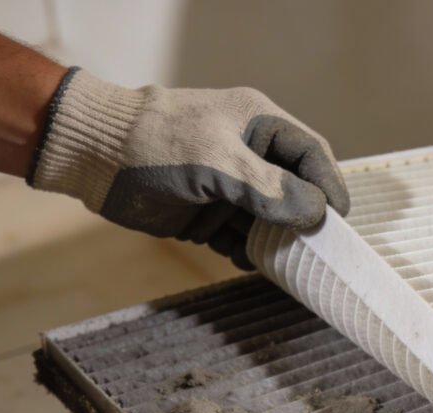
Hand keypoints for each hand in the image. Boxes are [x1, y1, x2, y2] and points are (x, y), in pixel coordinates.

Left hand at [27, 68, 349, 267]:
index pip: (311, 156)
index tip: (340, 222)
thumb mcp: (216, 162)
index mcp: (259, 125)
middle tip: (321, 252)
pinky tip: (254, 267)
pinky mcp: (208, 215)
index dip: (330, 186)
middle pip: (296, 192)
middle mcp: (250, 155)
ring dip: (280, 243)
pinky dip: (251, 255)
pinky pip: (242, 239)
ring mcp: (229, 187)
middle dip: (308, 221)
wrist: (92, 157)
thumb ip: (267, 190)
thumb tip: (315, 214)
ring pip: (271, 221)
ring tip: (291, 266)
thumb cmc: (157, 145)